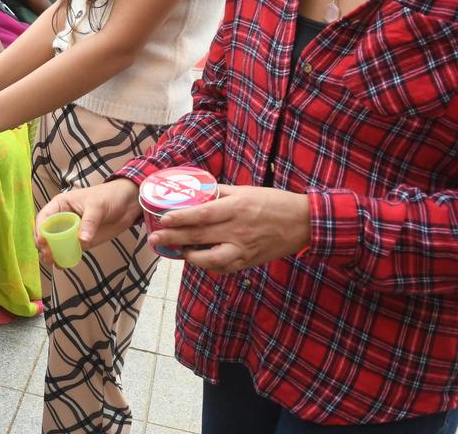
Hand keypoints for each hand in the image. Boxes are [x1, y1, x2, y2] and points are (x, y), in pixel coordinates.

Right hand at [34, 180, 140, 267]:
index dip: (40, 230)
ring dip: (52, 254)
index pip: (44, 217)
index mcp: (61, 205)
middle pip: (47, 234)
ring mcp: (70, 231)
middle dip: (44, 246)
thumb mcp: (97, 206)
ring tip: (53, 262)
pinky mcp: (80, 241)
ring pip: (55, 244)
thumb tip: (81, 240)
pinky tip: (62, 265)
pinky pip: (68, 251)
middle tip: (47, 256)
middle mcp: (62, 219)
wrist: (127, 204)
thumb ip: (89, 222)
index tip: (41, 242)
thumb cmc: (109, 197)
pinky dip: (64, 258)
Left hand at [154, 185, 311, 274]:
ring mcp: (243, 248)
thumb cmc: (274, 202)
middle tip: (154, 238)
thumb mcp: (246, 190)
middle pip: (199, 236)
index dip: (180, 218)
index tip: (162, 218)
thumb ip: (221, 192)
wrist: (303, 222)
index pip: (202, 214)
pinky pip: (223, 268)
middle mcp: (238, 229)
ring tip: (177, 251)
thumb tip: (197, 191)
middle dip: (173, 238)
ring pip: (210, 259)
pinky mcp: (248, 261)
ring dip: (189, 256)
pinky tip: (198, 259)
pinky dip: (208, 265)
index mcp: (236, 208)